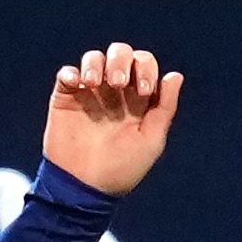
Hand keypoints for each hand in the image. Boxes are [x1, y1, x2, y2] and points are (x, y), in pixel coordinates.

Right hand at [46, 42, 184, 195]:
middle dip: (121, 60)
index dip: (145, 69)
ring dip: (95, 63)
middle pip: (120, 53)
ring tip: (92, 83)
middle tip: (117, 84)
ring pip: (94, 58)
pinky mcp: (66, 99)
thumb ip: (164, 107)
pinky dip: (71, 72)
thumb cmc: (122, 169)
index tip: (143, 91)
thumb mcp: (151, 140)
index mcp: (137, 99)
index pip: (144, 64)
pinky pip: (67, 73)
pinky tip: (77, 84)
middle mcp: (114, 92)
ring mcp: (89, 94)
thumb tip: (175, 75)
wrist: (85, 187)